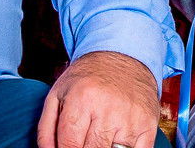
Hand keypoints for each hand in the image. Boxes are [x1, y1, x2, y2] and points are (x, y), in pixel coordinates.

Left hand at [38, 51, 158, 147]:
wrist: (123, 55)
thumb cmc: (87, 78)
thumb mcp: (57, 95)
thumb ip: (46, 129)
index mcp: (82, 99)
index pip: (69, 146)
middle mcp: (108, 109)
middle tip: (82, 143)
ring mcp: (131, 118)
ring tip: (98, 139)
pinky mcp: (148, 124)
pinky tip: (115, 143)